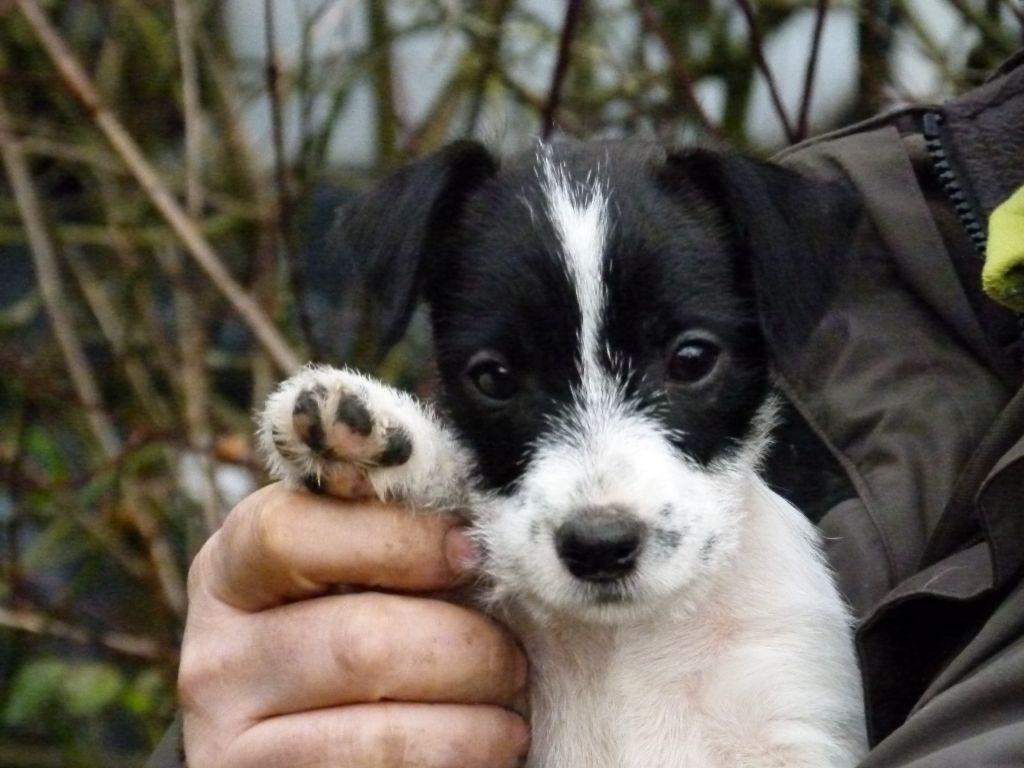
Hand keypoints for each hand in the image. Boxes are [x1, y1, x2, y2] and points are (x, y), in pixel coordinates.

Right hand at [179, 483, 528, 766]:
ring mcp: (226, 735)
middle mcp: (216, 651)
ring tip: (510, 713)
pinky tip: (487, 746)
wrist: (308, 735)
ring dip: (472, 721)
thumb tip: (481, 522)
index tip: (470, 552)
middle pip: (358, 640)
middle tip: (511, 657)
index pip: (290, 532)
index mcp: (234, 567)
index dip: (396, 538)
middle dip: (463, 649)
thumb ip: (392, 535)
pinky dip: (452, 760)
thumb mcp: (354, 571)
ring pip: (376, 726)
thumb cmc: (357, 625)